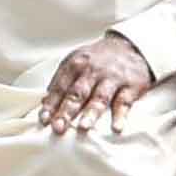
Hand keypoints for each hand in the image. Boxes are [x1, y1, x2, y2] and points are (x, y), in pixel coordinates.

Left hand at [38, 31, 156, 138]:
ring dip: (91, 112)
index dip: (51, 104)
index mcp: (76, 64)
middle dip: (67, 111)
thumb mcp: (76, 61)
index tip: (44, 119)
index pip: (60, 87)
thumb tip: (43, 103)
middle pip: (77, 93)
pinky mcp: (131, 85)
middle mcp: (93, 70)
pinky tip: (116, 128)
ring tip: (83, 127)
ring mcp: (112, 78)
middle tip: (58, 127)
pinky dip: (120, 115)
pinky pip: (124, 102)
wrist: (131, 46)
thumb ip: (60, 81)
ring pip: (100, 97)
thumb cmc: (98, 59)